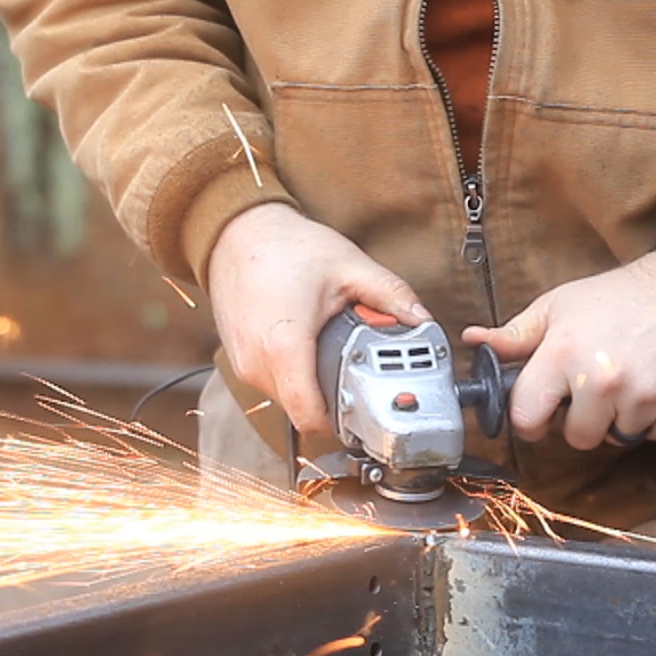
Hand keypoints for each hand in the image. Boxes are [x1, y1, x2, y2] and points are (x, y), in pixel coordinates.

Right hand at [205, 203, 429, 434]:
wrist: (234, 232)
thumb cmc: (281, 246)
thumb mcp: (347, 265)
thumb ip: (390, 294)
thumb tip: (421, 320)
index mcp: (285, 346)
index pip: (311, 416)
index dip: (342, 422)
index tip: (366, 409)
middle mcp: (258, 363)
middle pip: (304, 410)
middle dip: (336, 397)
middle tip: (360, 370)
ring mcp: (245, 365)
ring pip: (289, 399)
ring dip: (315, 385)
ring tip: (334, 353)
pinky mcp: (240, 361)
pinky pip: (275, 383)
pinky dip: (297, 373)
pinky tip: (311, 346)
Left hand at [463, 253, 655, 450]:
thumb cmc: (621, 296)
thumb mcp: (561, 306)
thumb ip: (517, 334)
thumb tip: (475, 342)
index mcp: (564, 355)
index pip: (527, 419)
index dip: (531, 418)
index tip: (542, 411)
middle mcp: (605, 381)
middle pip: (578, 439)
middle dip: (583, 419)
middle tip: (597, 386)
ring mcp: (647, 397)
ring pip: (620, 438)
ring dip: (622, 417)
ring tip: (631, 377)